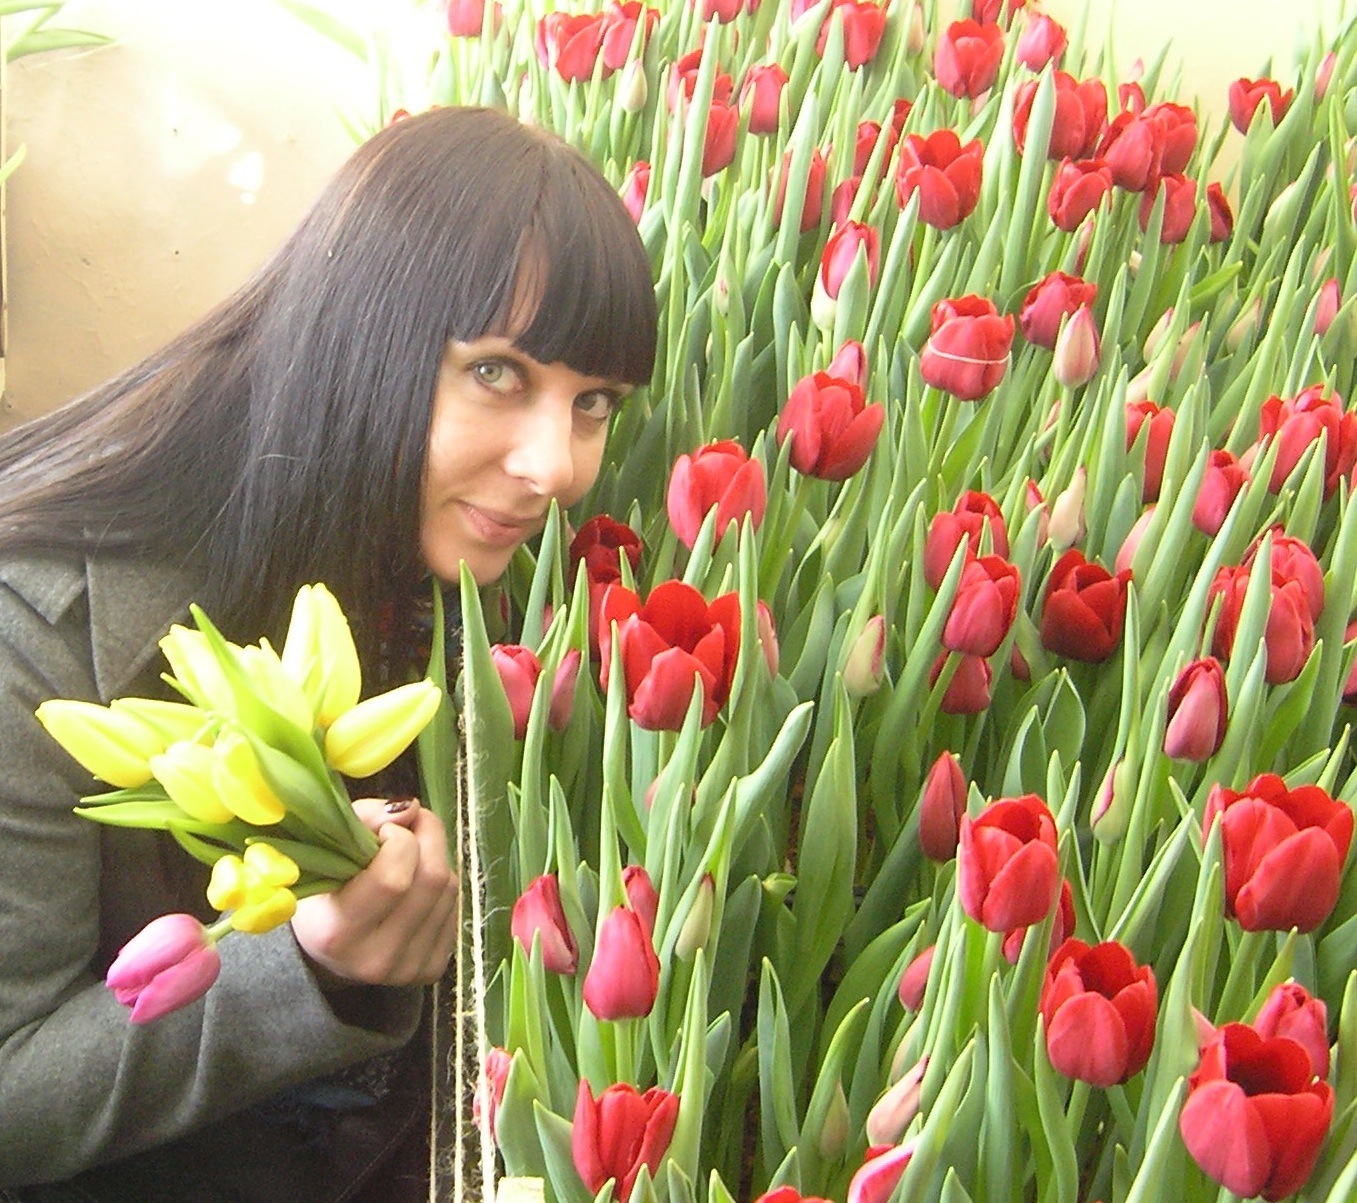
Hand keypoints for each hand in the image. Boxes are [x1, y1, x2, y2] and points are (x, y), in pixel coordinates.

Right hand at [291, 798, 458, 986]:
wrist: (330, 953)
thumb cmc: (325, 890)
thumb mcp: (329, 848)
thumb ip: (366, 819)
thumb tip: (411, 808)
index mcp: (337, 934)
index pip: (393, 878)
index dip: (398, 839)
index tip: (384, 831)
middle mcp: (375, 959)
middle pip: (431, 879)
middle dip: (427, 837)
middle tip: (410, 826)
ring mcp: (407, 969)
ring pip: (450, 890)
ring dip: (437, 858)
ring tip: (412, 854)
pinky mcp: (432, 970)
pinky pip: (456, 909)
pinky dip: (443, 886)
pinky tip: (419, 885)